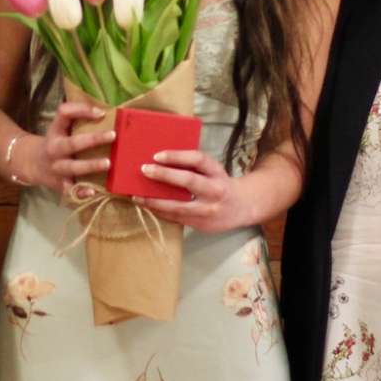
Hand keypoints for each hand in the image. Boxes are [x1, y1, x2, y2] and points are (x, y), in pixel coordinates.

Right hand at [20, 102, 113, 194]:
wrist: (32, 163)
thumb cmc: (56, 142)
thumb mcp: (60, 126)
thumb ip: (78, 117)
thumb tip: (104, 114)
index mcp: (56, 130)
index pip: (64, 114)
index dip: (82, 110)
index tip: (102, 113)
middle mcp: (54, 148)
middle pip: (71, 144)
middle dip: (92, 140)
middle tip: (112, 135)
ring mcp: (57, 168)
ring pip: (73, 167)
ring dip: (90, 165)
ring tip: (108, 163)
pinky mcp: (60, 184)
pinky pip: (70, 190)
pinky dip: (81, 192)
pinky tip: (93, 191)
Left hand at [133, 149, 251, 234]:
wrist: (243, 207)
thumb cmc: (221, 184)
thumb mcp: (213, 171)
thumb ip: (193, 167)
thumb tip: (160, 161)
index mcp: (217, 172)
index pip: (198, 159)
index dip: (177, 156)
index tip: (157, 155)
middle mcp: (215, 190)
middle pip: (189, 180)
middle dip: (164, 175)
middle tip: (144, 170)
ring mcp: (208, 210)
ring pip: (179, 206)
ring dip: (155, 201)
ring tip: (137, 196)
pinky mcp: (201, 224)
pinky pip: (176, 218)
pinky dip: (160, 212)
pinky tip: (148, 207)